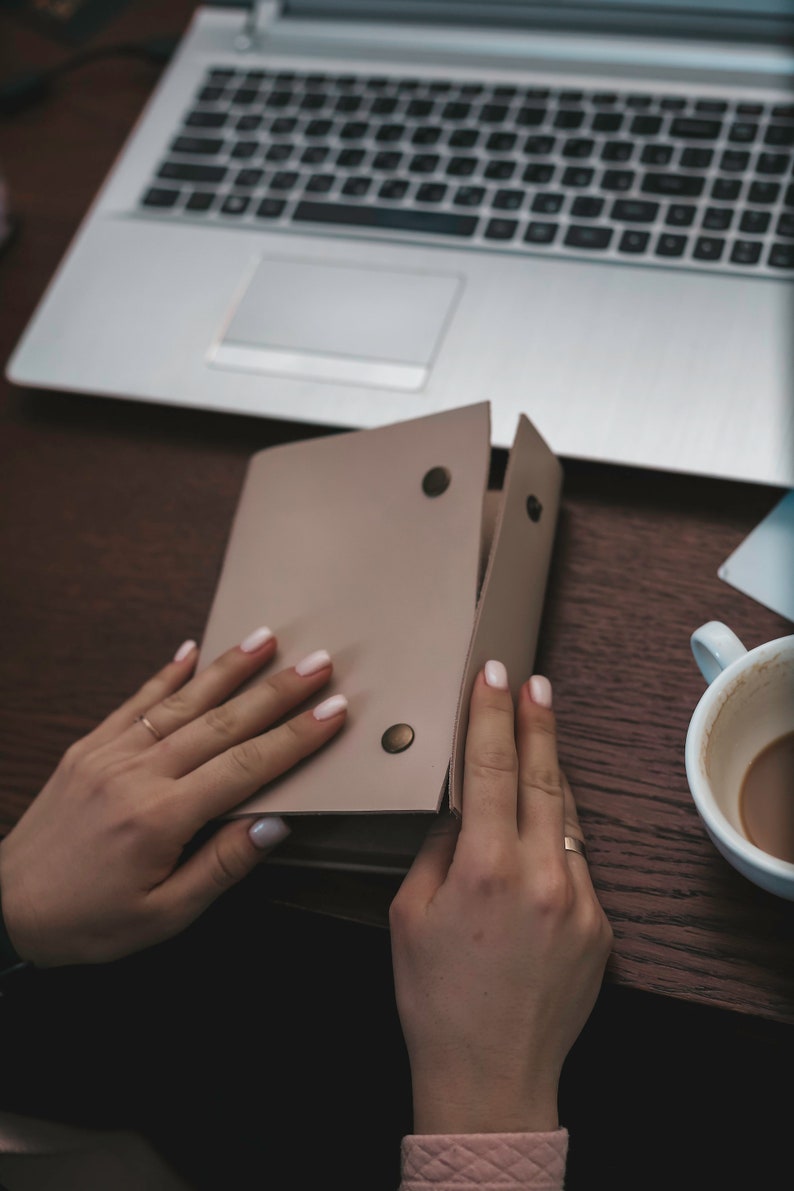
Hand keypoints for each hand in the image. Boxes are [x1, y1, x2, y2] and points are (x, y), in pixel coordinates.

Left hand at [0, 628, 346, 967]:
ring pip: (181, 702)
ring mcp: (110, 754)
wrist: (4, 908)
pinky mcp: (88, 748)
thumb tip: (274, 824)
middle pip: (222, 723)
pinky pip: (134, 702)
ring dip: (228, 669)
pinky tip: (190, 650)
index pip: (246, 767)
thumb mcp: (163, 915)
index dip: (295, 738)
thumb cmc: (85, 921)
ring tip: (266, 638)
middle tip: (319, 663)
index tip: (333, 712)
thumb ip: (221, 866)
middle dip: (276, 691)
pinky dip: (164, 673)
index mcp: (160, 818)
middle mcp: (137, 774)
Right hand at [389, 662, 612, 1135]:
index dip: (493, 714)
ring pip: (566, 816)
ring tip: (539, 736)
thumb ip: (437, 849)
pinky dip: (557, 839)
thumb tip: (458, 805)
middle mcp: (539, 876)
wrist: (490, 1075)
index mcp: (484, 868)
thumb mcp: (408, 914)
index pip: (491, 768)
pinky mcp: (601, 926)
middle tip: (535, 682)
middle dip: (536, 723)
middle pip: (541, 776)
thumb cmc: (435, 998)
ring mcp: (579, 901)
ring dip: (550, 773)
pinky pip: (577, 864)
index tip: (496, 676)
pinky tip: (540, 832)